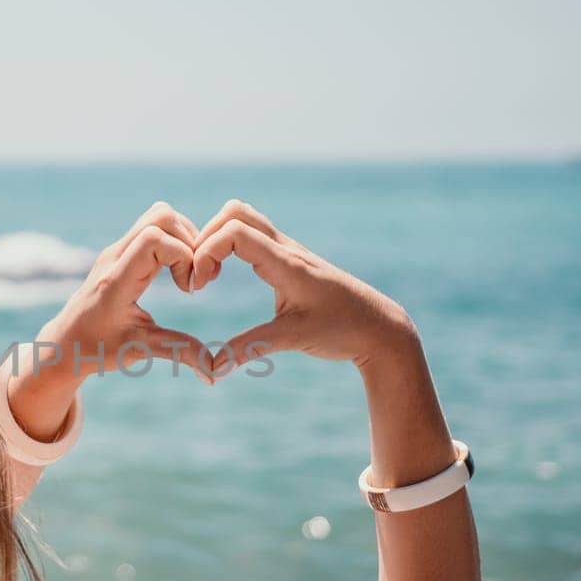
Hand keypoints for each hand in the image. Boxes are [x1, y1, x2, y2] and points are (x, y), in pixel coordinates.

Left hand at [38, 202, 213, 380]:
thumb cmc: (97, 349)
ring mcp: (116, 250)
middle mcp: (114, 257)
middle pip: (161, 216)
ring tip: (187, 272)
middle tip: (193, 277)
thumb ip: (179, 353)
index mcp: (117, 281)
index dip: (183, 256)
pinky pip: (152, 225)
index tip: (188, 288)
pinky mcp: (120, 250)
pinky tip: (176, 271)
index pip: (154, 239)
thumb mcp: (140, 351)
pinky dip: (173, 239)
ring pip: (158, 214)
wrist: (65, 343)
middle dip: (190, 241)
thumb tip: (215, 373)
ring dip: (183, 237)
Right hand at [190, 200, 415, 373]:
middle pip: (234, 212)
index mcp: (287, 263)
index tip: (199, 285)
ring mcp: (288, 250)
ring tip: (208, 275)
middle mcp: (286, 249)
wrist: (380, 327)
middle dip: (204, 238)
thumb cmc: (343, 330)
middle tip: (199, 276)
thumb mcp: (294, 339)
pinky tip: (225, 274)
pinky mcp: (289, 259)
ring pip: (243, 219)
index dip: (206, 251)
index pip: (235, 232)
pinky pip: (252, 235)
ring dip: (216, 239)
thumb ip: (250, 349)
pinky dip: (228, 246)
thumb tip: (211, 368)